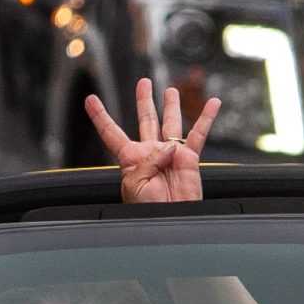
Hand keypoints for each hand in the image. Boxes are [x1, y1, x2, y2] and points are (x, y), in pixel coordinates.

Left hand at [85, 78, 218, 203]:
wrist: (170, 220)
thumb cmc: (148, 209)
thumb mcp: (136, 184)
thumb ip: (149, 160)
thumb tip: (169, 146)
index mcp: (130, 159)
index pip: (111, 132)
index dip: (100, 115)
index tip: (91, 100)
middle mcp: (150, 153)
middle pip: (146, 120)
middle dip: (144, 101)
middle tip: (142, 84)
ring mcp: (170, 154)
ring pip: (170, 123)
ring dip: (171, 106)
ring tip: (170, 91)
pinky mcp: (189, 158)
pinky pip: (198, 134)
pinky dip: (206, 118)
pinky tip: (212, 103)